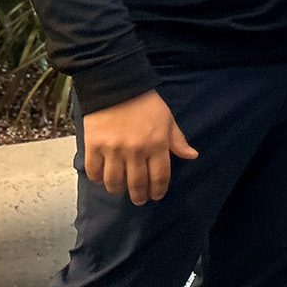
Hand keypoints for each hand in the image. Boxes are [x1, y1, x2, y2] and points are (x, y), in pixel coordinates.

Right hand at [82, 89, 197, 205]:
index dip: (159, 190)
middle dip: (139, 196)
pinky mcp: (94, 146)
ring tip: (120, 190)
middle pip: (137, 183)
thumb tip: (192, 156)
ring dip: (118, 190)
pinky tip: (102, 179)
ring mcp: (113, 150)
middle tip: (139, 200)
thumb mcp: (168, 119)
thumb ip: (178, 140)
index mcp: (157, 144)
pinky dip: (98, 179)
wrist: (117, 85)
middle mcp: (136, 150)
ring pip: (114, 182)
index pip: (160, 176)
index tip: (156, 195)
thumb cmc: (146, 103)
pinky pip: (94, 171)